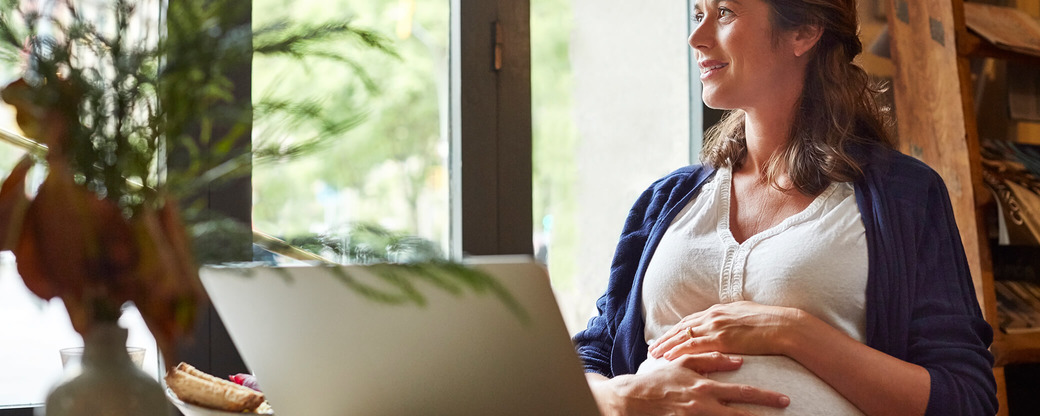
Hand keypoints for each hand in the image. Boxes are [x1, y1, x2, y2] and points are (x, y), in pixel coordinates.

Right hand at [588, 352, 789, 415]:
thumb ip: (711, 360)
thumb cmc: (659, 380)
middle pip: (741, 415)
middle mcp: (704, 405)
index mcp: (705, 387)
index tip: (784, 400)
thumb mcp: (683, 364)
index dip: (765, 396)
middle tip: (784, 411)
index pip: (742, 392)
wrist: (633, 400)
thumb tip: (738, 360)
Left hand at [648, 302, 803, 360]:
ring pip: (683, 336)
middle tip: (652, 347)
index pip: (690, 320)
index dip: (676, 330)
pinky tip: (668, 357)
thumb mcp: (746, 313)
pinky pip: (694, 346)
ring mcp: (716, 327)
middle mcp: (713, 316)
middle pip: (681, 327)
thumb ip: (732, 317)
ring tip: (654, 354)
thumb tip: (728, 322)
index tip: (666, 337)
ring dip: (667, 345)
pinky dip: (679, 351)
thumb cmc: (770, 321)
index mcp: (719, 310)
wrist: (783, 326)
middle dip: (666, 338)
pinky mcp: (721, 339)